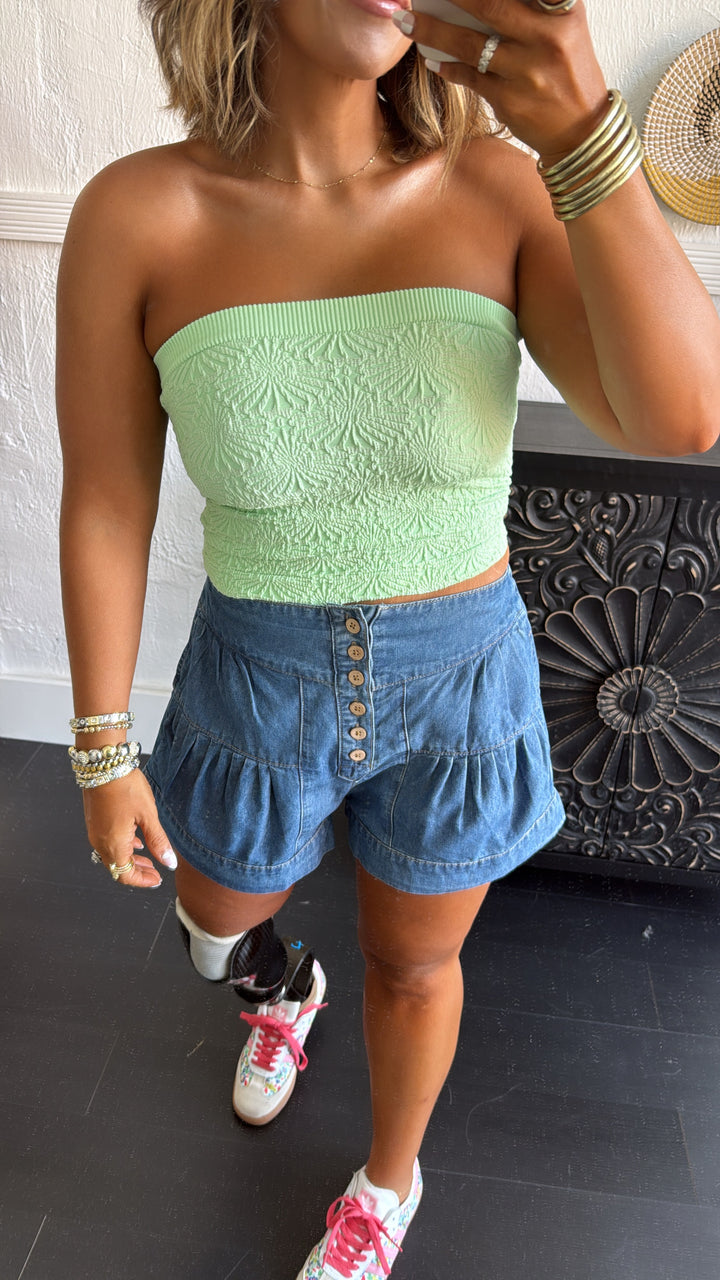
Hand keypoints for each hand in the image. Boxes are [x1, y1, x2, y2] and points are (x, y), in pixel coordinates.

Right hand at [83, 768, 176, 888]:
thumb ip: (158, 842)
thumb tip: (168, 862)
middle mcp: (100, 842)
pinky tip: (135, 841)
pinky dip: (123, 847)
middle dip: (137, 872)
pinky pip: (108, 843)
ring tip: (148, 858)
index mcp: (113, 845)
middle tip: (155, 872)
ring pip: (113, 856)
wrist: (103, 764)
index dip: (142, 881)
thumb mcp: (148, 815)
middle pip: (118, 868)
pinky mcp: (94, 821)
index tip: (157, 880)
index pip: (125, 876)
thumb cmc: (124, 787)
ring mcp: (95, 832)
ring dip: (130, 860)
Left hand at [397, 0, 608, 161]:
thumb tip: (474, 1)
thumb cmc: (567, 71)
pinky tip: (433, 58)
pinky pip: (470, 77)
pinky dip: (448, 66)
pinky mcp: (511, 100)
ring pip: (470, 44)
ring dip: (432, 31)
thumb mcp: (564, 27)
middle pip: (490, 5)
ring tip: (405, 22)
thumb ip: (532, 7)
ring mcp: (528, 71)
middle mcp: (549, 36)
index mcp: (564, 9)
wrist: (583, 131)